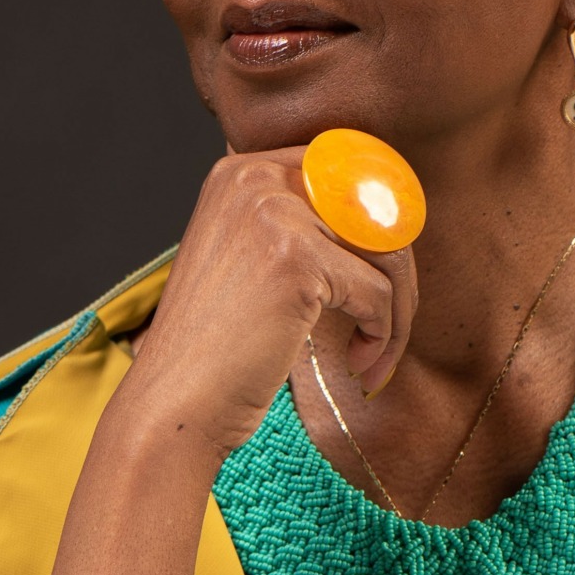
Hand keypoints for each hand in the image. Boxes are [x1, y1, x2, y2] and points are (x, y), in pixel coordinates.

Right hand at [117, 147, 418, 463]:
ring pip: (386, 252)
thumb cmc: (217, 349)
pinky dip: (383, 336)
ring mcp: (274, 214)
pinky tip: (359, 363)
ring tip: (377, 357)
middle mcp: (255, 180)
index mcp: (242, 173)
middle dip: (398, 278)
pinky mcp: (295, 258)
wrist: (177, 401)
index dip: (381, 230)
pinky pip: (379, 292)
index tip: (387, 285)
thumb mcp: (250, 262)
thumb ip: (302, 229)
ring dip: (397, 313)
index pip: (347, 175)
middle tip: (388, 332)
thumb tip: (392, 225)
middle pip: (374, 211)